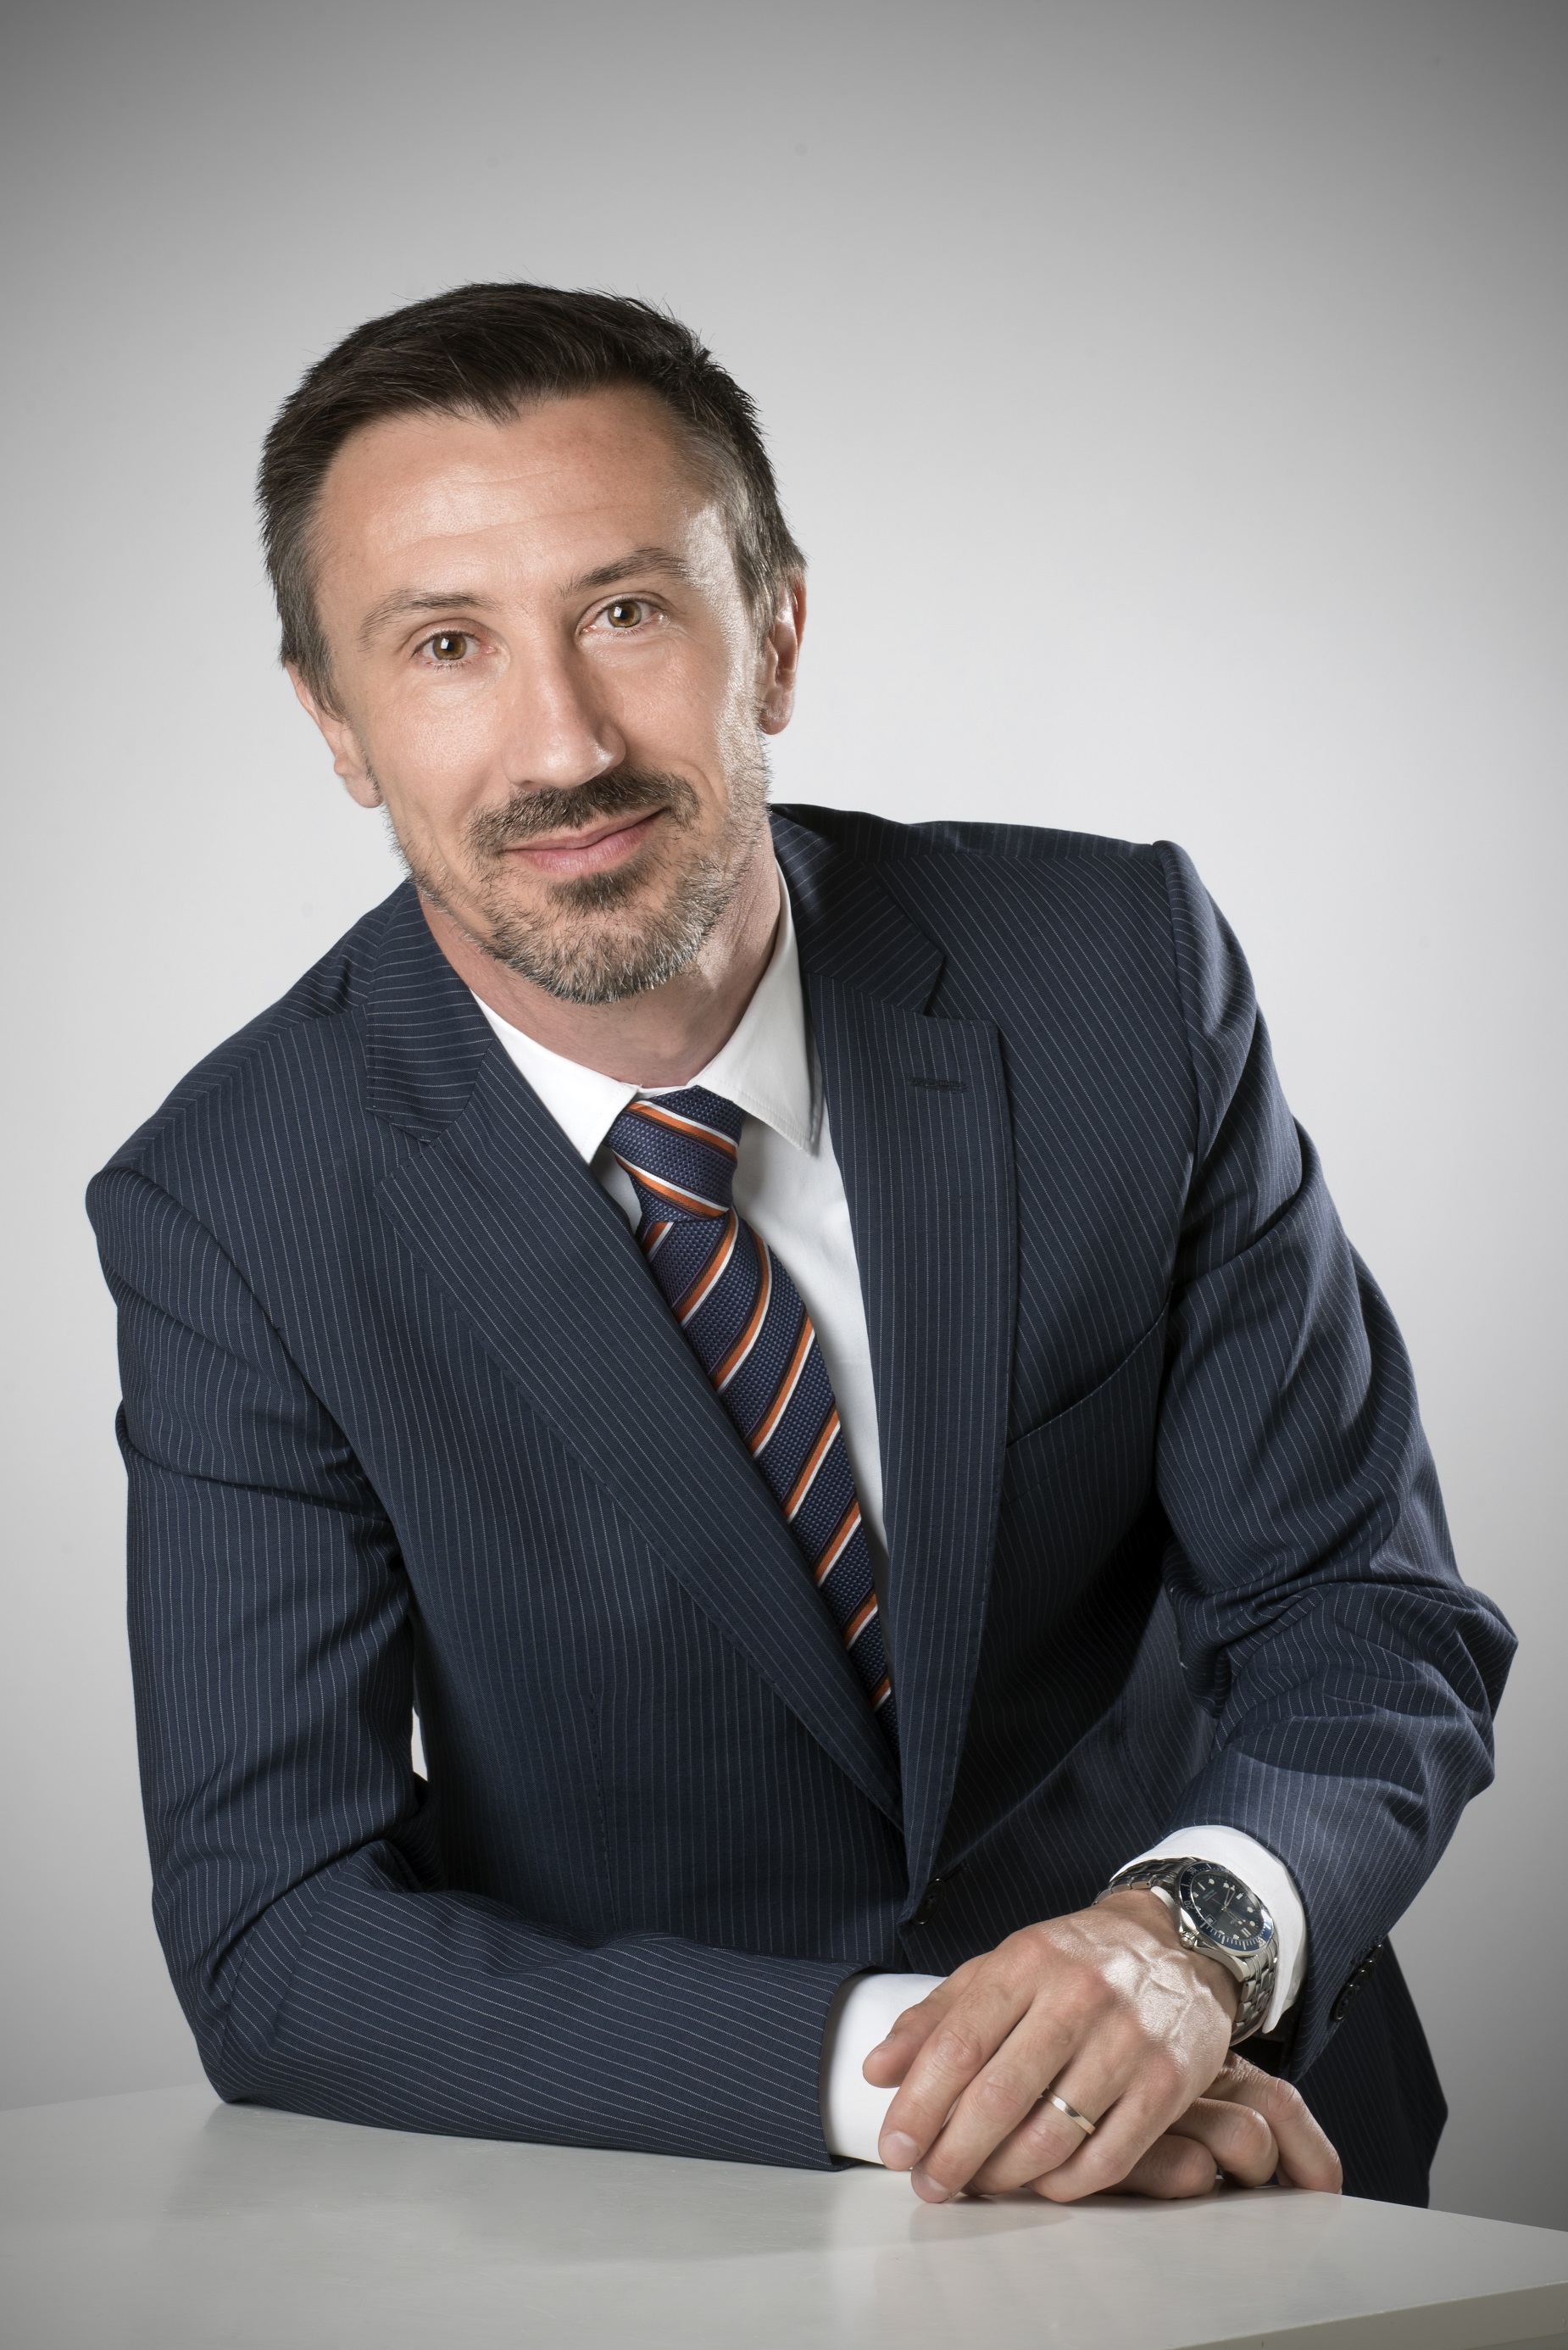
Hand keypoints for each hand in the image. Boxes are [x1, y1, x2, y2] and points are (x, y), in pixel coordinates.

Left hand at [863, 1892, 1339, 2201]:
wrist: (1177, 1943)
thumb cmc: (1074, 1962)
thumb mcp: (1002, 1967)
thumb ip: (936, 2017)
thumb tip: (877, 2071)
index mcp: (1028, 1961)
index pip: (959, 2044)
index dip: (919, 2105)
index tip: (894, 2148)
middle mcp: (1079, 1997)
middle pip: (1000, 2095)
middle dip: (953, 2153)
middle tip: (927, 2183)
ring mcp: (1129, 2041)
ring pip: (1052, 2136)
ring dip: (1004, 2176)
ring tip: (976, 2185)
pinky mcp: (1169, 2083)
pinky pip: (1108, 2159)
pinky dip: (1064, 2184)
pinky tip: (1039, 2183)